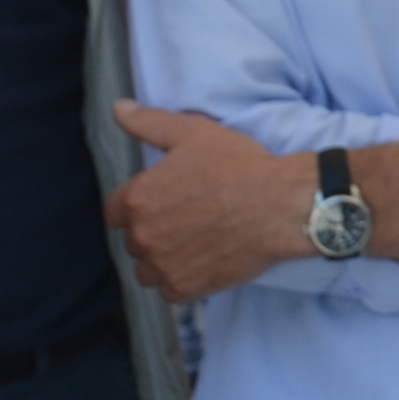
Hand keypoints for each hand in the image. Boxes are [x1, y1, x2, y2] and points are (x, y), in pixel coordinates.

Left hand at [105, 101, 310, 301]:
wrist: (283, 205)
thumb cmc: (240, 166)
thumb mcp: (194, 133)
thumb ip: (149, 123)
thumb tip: (118, 109)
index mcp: (138, 199)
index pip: (115, 211)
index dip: (139, 203)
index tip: (165, 199)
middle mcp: (143, 237)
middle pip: (133, 240)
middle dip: (153, 230)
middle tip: (187, 217)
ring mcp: (164, 267)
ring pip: (147, 269)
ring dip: (163, 259)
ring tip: (194, 242)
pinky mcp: (185, 289)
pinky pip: (169, 290)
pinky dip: (181, 278)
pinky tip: (203, 260)